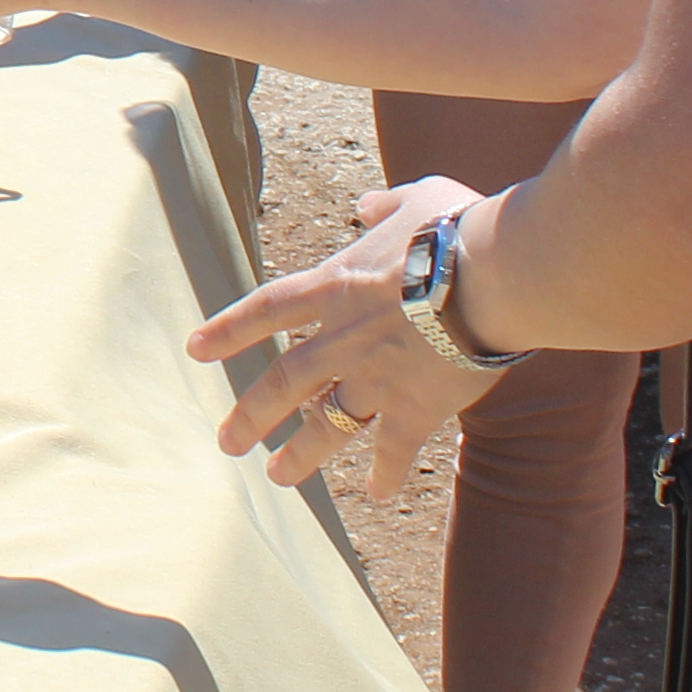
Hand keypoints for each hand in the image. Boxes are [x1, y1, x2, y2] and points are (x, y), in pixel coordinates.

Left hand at [182, 179, 502, 502]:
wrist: (495, 274)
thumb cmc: (458, 228)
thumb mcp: (416, 198)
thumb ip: (384, 206)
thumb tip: (366, 203)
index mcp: (335, 285)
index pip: (265, 309)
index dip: (228, 329)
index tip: (196, 349)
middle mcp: (342, 337)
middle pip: (283, 382)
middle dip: (251, 414)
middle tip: (227, 443)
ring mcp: (376, 377)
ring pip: (327, 423)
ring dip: (301, 454)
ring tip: (278, 477)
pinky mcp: (416, 406)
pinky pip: (394, 447)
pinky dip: (386, 472)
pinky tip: (378, 494)